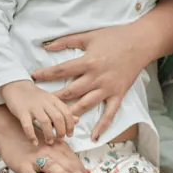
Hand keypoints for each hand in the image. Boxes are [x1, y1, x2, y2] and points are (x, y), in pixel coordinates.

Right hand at [0, 107, 90, 172]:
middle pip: (66, 165)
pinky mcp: (22, 164)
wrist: (8, 128)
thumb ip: (64, 137)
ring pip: (50, 166)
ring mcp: (36, 158)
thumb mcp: (49, 136)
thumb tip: (79, 121)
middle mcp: (49, 152)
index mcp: (57, 147)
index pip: (74, 161)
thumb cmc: (31, 136)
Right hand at [1, 80, 75, 143]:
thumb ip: (63, 111)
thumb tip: (77, 120)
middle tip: (60, 140)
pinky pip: (27, 125)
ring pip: (45, 122)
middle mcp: (45, 102)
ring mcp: (33, 107)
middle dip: (61, 131)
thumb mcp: (51, 101)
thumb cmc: (35, 97)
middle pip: (58, 118)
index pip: (66, 113)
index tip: (69, 135)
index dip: (70, 125)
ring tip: (49, 142)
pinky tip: (34, 142)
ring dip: (49, 134)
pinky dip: (31, 135)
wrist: (16, 86)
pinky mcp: (21, 111)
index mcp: (53, 100)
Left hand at [30, 25, 145, 139]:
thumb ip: (66, 41)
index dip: (45, 75)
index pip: (61, 71)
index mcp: (88, 61)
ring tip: (57, 122)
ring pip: (85, 105)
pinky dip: (102, 126)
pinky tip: (93, 137)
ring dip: (71, 114)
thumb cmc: (114, 37)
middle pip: (70, 91)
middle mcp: (96, 77)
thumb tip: (46, 46)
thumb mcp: (88, 35)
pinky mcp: (118, 95)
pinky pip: (109, 114)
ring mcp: (107, 88)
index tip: (32, 79)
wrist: (140, 43)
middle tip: (39, 106)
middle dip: (53, 99)